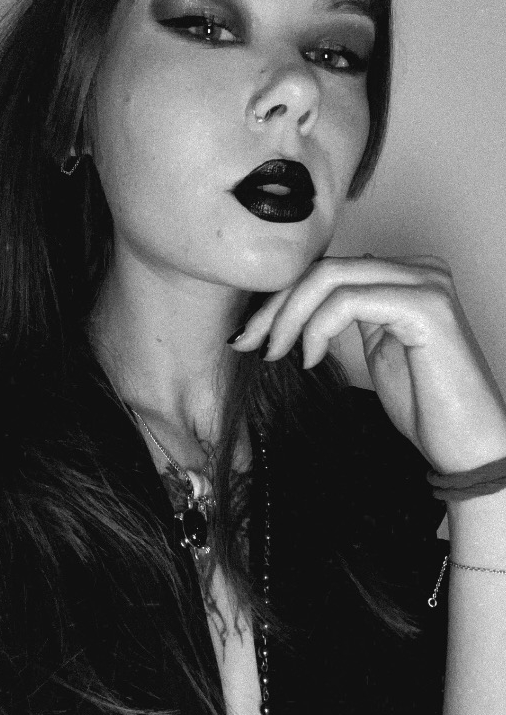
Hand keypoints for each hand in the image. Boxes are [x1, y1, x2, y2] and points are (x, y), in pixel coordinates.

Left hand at [230, 256, 505, 473]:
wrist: (467, 446)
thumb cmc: (427, 406)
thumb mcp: (377, 350)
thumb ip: (350, 315)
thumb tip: (301, 302)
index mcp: (406, 275)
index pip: (330, 270)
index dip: (283, 298)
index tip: (250, 333)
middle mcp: (419, 269)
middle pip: (325, 268)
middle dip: (276, 304)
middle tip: (247, 341)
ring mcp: (425, 282)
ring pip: (331, 278)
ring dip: (289, 316)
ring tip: (273, 352)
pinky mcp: (425, 305)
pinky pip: (349, 301)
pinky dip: (317, 328)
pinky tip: (309, 358)